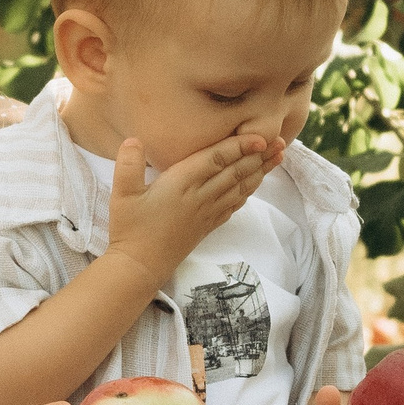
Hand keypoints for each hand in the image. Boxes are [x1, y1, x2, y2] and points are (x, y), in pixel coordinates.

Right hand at [105, 130, 280, 282]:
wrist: (140, 266)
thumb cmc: (129, 229)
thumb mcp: (121, 195)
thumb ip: (127, 165)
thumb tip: (134, 139)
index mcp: (181, 183)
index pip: (217, 159)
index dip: (240, 147)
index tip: (261, 137)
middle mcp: (200, 196)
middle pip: (236, 171)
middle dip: (260, 156)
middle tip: (282, 142)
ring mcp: (206, 212)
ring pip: (240, 188)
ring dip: (260, 172)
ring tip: (278, 159)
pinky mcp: (207, 225)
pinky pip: (234, 205)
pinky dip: (249, 192)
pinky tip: (256, 184)